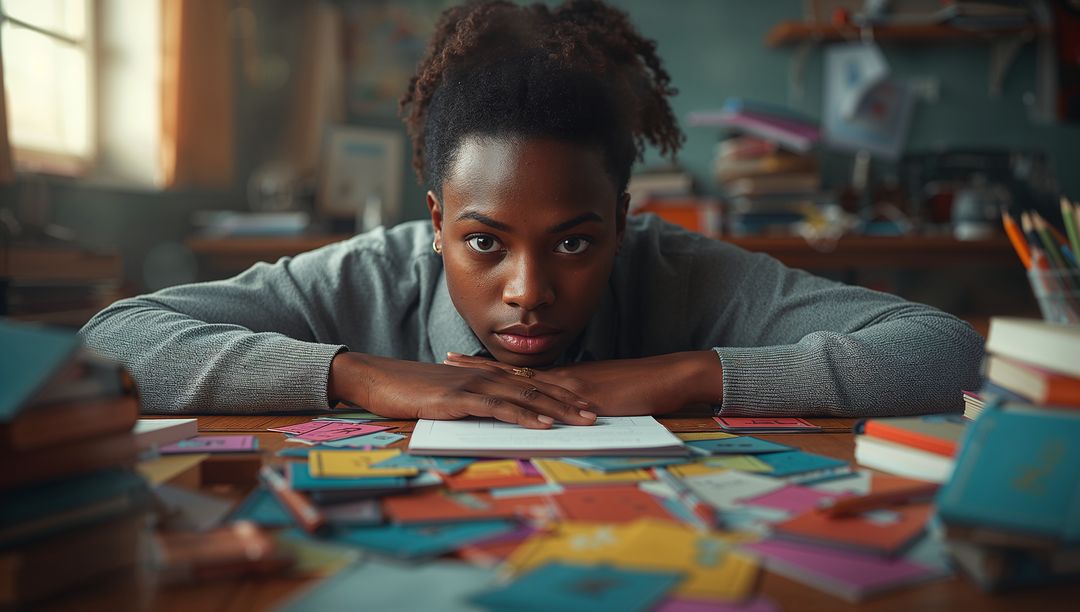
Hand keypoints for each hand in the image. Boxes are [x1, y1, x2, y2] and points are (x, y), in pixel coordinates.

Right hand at [328, 352, 596, 428]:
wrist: (378, 378)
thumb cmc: (411, 390)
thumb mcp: (449, 397)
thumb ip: (475, 403)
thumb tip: (497, 417)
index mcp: (485, 375)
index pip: (531, 382)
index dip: (561, 392)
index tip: (585, 403)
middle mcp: (485, 376)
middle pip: (537, 387)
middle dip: (569, 400)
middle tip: (596, 413)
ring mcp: (473, 385)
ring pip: (524, 396)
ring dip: (556, 409)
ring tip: (581, 421)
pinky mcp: (458, 398)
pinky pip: (498, 408)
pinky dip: (523, 415)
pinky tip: (541, 424)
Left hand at [443, 351, 723, 415]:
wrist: (667, 377)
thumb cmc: (638, 388)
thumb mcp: (600, 395)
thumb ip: (575, 401)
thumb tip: (555, 413)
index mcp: (562, 376)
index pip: (517, 371)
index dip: (488, 366)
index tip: (461, 360)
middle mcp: (561, 376)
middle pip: (511, 371)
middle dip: (477, 368)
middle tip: (446, 360)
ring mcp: (571, 384)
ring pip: (523, 380)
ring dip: (491, 377)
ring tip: (461, 373)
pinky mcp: (584, 396)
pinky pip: (550, 398)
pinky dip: (526, 398)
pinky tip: (505, 398)